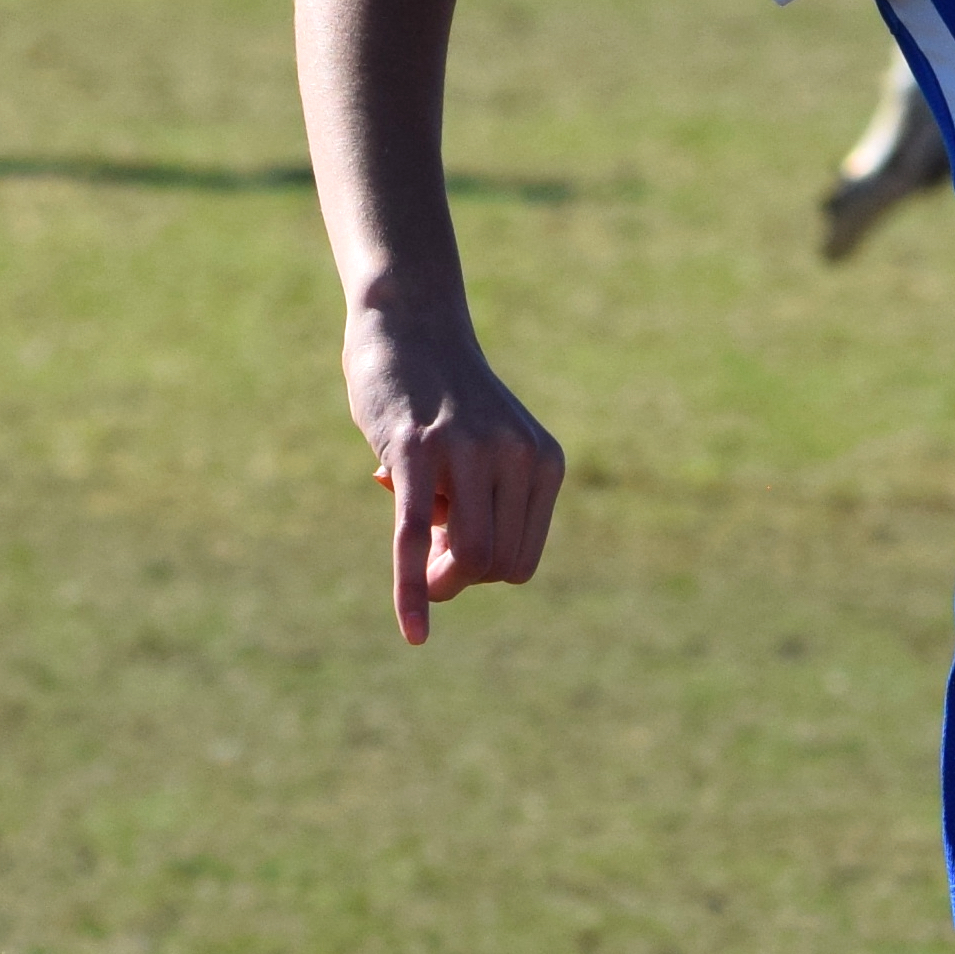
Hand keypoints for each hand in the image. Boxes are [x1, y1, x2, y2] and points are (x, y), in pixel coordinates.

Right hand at [346, 308, 564, 642]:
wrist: (411, 321)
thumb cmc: (441, 398)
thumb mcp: (479, 456)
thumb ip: (472, 515)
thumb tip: (441, 584)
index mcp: (543, 463)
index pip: (518, 564)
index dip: (476, 568)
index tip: (444, 532)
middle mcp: (516, 456)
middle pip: (494, 568)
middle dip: (453, 571)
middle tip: (424, 527)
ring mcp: (469, 453)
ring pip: (467, 560)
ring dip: (431, 572)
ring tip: (412, 516)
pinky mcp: (415, 452)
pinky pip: (412, 539)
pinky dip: (412, 592)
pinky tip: (414, 632)